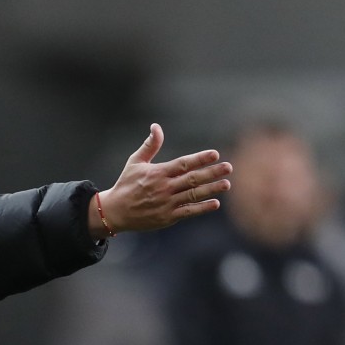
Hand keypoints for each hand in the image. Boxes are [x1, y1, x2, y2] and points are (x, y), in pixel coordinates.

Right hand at [90, 123, 231, 236]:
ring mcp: (166, 203)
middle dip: (212, 172)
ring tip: (226, 184)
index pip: (183, 164)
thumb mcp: (135, 162)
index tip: (215, 154)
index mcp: (157, 173)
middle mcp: (164, 188)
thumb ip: (149, 145)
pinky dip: (201, 208)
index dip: (199, 159)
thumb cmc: (126, 184)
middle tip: (228, 167)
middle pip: (192, 179)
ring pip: (193, 195)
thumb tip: (156, 126)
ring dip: (211, 189)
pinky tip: (215, 203)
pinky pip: (188, 212)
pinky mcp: (167, 217)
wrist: (115, 211)